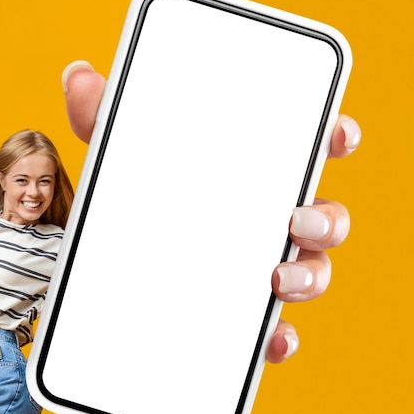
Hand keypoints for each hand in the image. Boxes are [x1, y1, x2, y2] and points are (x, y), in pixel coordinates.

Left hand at [61, 61, 360, 363]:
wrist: (111, 276)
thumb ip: (104, 121)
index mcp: (247, 180)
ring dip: (309, 277)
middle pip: (323, 219)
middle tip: (298, 219)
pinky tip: (270, 340)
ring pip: (310, 274)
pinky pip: (273, 329)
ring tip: (277, 279)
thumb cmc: (134, 206)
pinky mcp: (241, 316)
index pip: (303, 153)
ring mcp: (259, 272)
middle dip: (326, 219)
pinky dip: (278, 337)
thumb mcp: (118, 164)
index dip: (331, 139)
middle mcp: (264, 225)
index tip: (335, 133)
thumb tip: (78, 73)